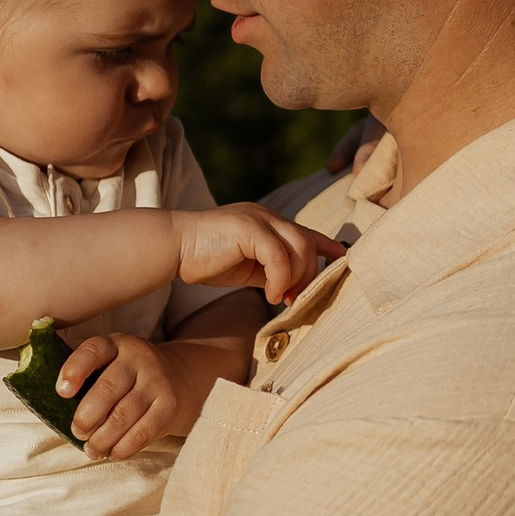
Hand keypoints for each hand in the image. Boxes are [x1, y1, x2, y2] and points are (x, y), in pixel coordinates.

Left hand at [53, 326, 218, 458]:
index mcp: (116, 344)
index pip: (93, 351)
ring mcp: (157, 381)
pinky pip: (143, 432)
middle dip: (86, 417)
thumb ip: (85, 376)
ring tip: (91, 449)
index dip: (74, 371)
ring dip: (103, 438)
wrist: (180, 377)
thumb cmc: (128, 376)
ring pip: (124, 415)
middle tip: (77, 432)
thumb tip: (49, 407)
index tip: (61, 392)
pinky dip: (123, 447)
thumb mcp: (110, 362)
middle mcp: (139, 359)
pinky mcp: (169, 406)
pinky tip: (112, 452)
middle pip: (107, 389)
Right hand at [173, 202, 338, 301]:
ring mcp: (258, 218)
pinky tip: (268, 295)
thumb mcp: (245, 265)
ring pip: (299, 248)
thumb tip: (291, 288)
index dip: (327, 245)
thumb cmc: (204, 259)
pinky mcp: (248, 227)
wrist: (172, 247)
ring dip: (295, 279)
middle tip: (291, 300)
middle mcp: (266, 215)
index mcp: (266, 222)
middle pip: (308, 243)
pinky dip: (280, 280)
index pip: (305, 232)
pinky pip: (279, 256)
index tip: (342, 259)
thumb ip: (269, 270)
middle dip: (308, 275)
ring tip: (278, 298)